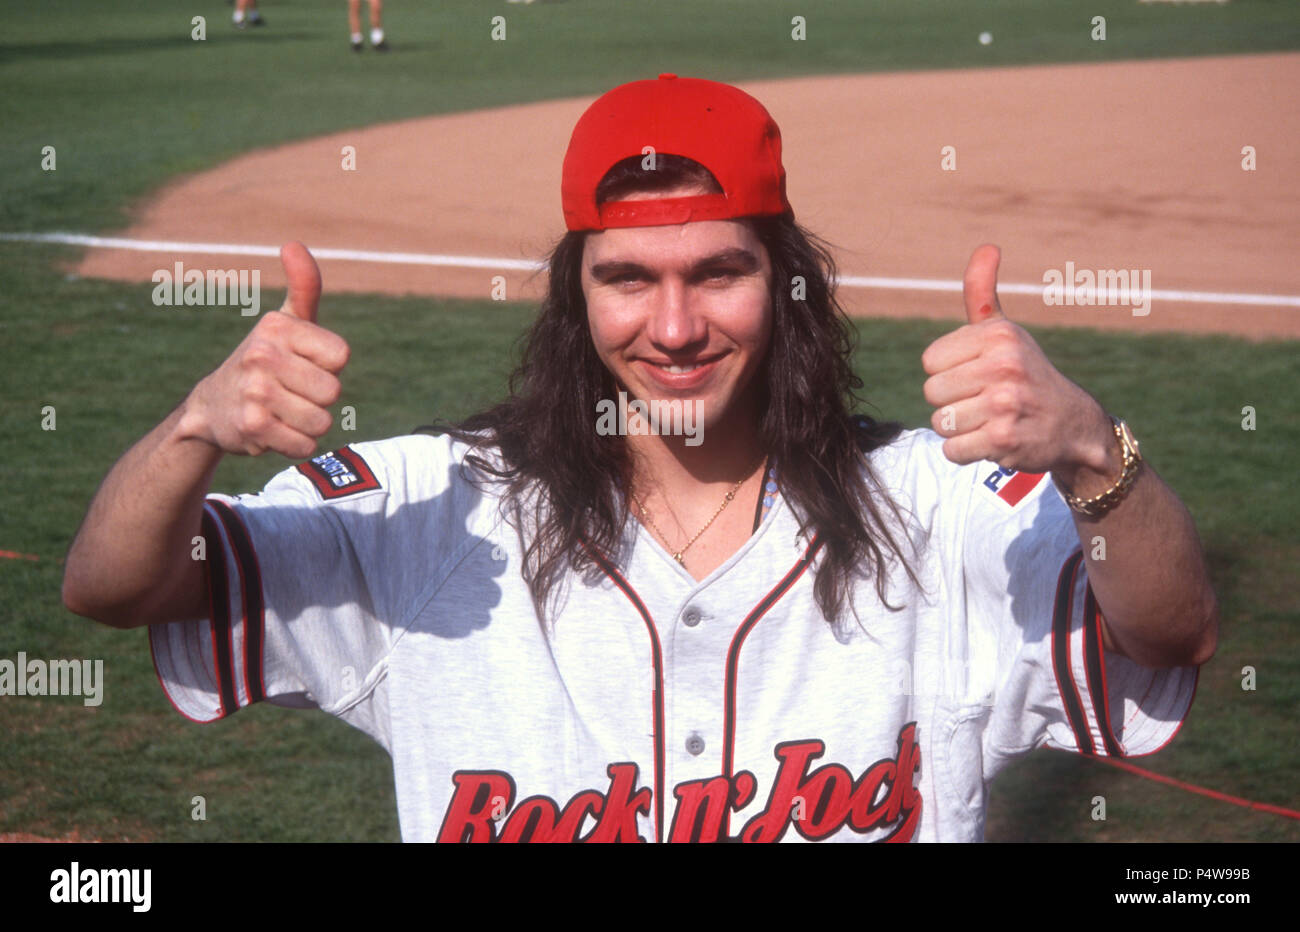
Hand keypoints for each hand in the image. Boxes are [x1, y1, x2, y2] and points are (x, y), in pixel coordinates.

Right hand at [179, 242, 349, 458]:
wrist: (212, 408)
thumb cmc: (264, 361)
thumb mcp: (285, 322)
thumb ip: (304, 286)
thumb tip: (293, 244)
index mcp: (277, 327)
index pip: (340, 357)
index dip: (327, 367)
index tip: (302, 364)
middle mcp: (261, 355)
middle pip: (333, 391)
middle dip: (317, 398)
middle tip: (289, 391)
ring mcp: (255, 392)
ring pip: (322, 421)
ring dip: (307, 423)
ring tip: (281, 410)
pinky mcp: (253, 427)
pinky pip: (305, 444)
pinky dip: (295, 443)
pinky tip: (273, 430)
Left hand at [920, 244, 1114, 480]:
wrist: (1072, 425)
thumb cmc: (1025, 374)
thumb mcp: (1005, 331)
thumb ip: (983, 294)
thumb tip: (987, 247)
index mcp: (998, 335)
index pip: (930, 361)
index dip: (948, 373)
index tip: (977, 375)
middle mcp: (1003, 365)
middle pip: (932, 393)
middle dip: (952, 402)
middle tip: (985, 400)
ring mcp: (1004, 404)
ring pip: (940, 423)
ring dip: (960, 428)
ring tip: (989, 420)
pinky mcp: (1003, 439)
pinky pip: (952, 450)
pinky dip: (967, 452)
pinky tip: (992, 440)